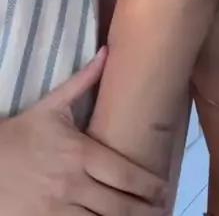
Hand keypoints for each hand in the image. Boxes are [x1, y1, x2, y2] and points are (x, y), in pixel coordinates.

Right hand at [0, 47, 165, 213]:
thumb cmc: (21, 134)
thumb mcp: (52, 106)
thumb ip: (83, 81)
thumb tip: (106, 52)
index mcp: (80, 153)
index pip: (126, 174)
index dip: (149, 186)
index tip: (164, 190)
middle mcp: (73, 183)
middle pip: (120, 205)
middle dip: (145, 210)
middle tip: (161, 211)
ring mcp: (58, 209)